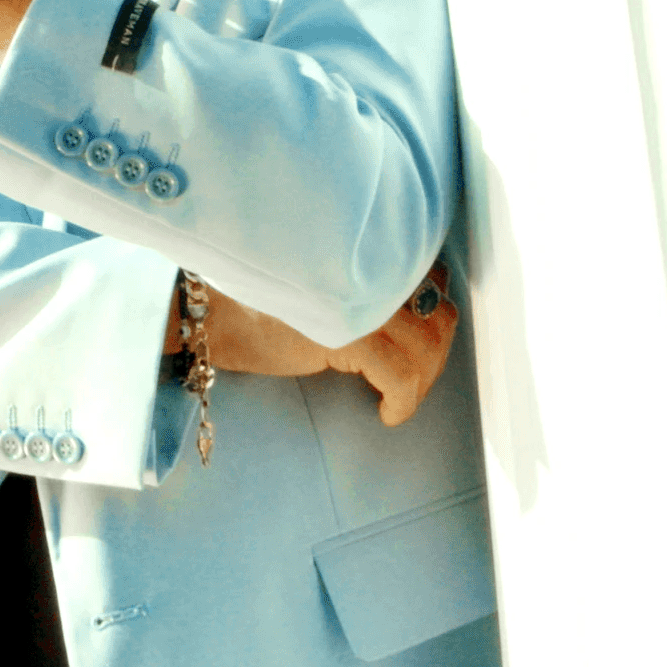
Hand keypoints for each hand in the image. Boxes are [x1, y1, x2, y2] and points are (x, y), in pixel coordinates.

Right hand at [173, 265, 459, 427]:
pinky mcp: (351, 334)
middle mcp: (375, 270)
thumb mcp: (337, 290)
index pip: (436, 282)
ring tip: (397, 399)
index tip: (420, 350)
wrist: (225, 317)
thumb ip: (378, 285)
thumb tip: (431, 299)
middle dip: (435, 357)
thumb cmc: (277, 306)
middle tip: (413, 381)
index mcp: (374, 252)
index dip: (435, 322)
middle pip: (441, 317)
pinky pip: (402, 378)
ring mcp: (365, 300)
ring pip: (426, 351)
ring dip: (420, 384)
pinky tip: (386, 413)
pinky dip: (402, 403)